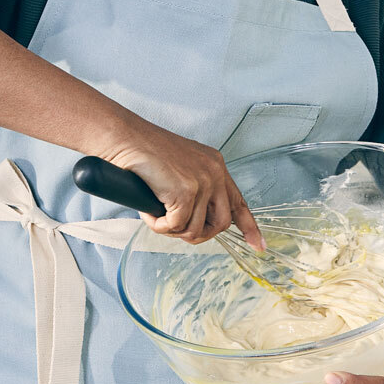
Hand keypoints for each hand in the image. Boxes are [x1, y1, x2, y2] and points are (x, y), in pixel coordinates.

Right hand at [99, 120, 261, 247]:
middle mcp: (215, 172)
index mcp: (216, 165)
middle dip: (198, 234)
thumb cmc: (143, 152)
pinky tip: (148, 212)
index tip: (258, 245)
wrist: (125, 138)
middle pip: (221, 223)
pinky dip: (159, 226)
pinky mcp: (185, 191)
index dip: (249, 227)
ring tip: (156, 214)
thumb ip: (195, 188)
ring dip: (172, 229)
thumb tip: (196, 218)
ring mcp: (202, 182)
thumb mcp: (180, 168)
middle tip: (175, 228)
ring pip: (196, 229)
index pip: (239, 202)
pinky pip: (176, 226)